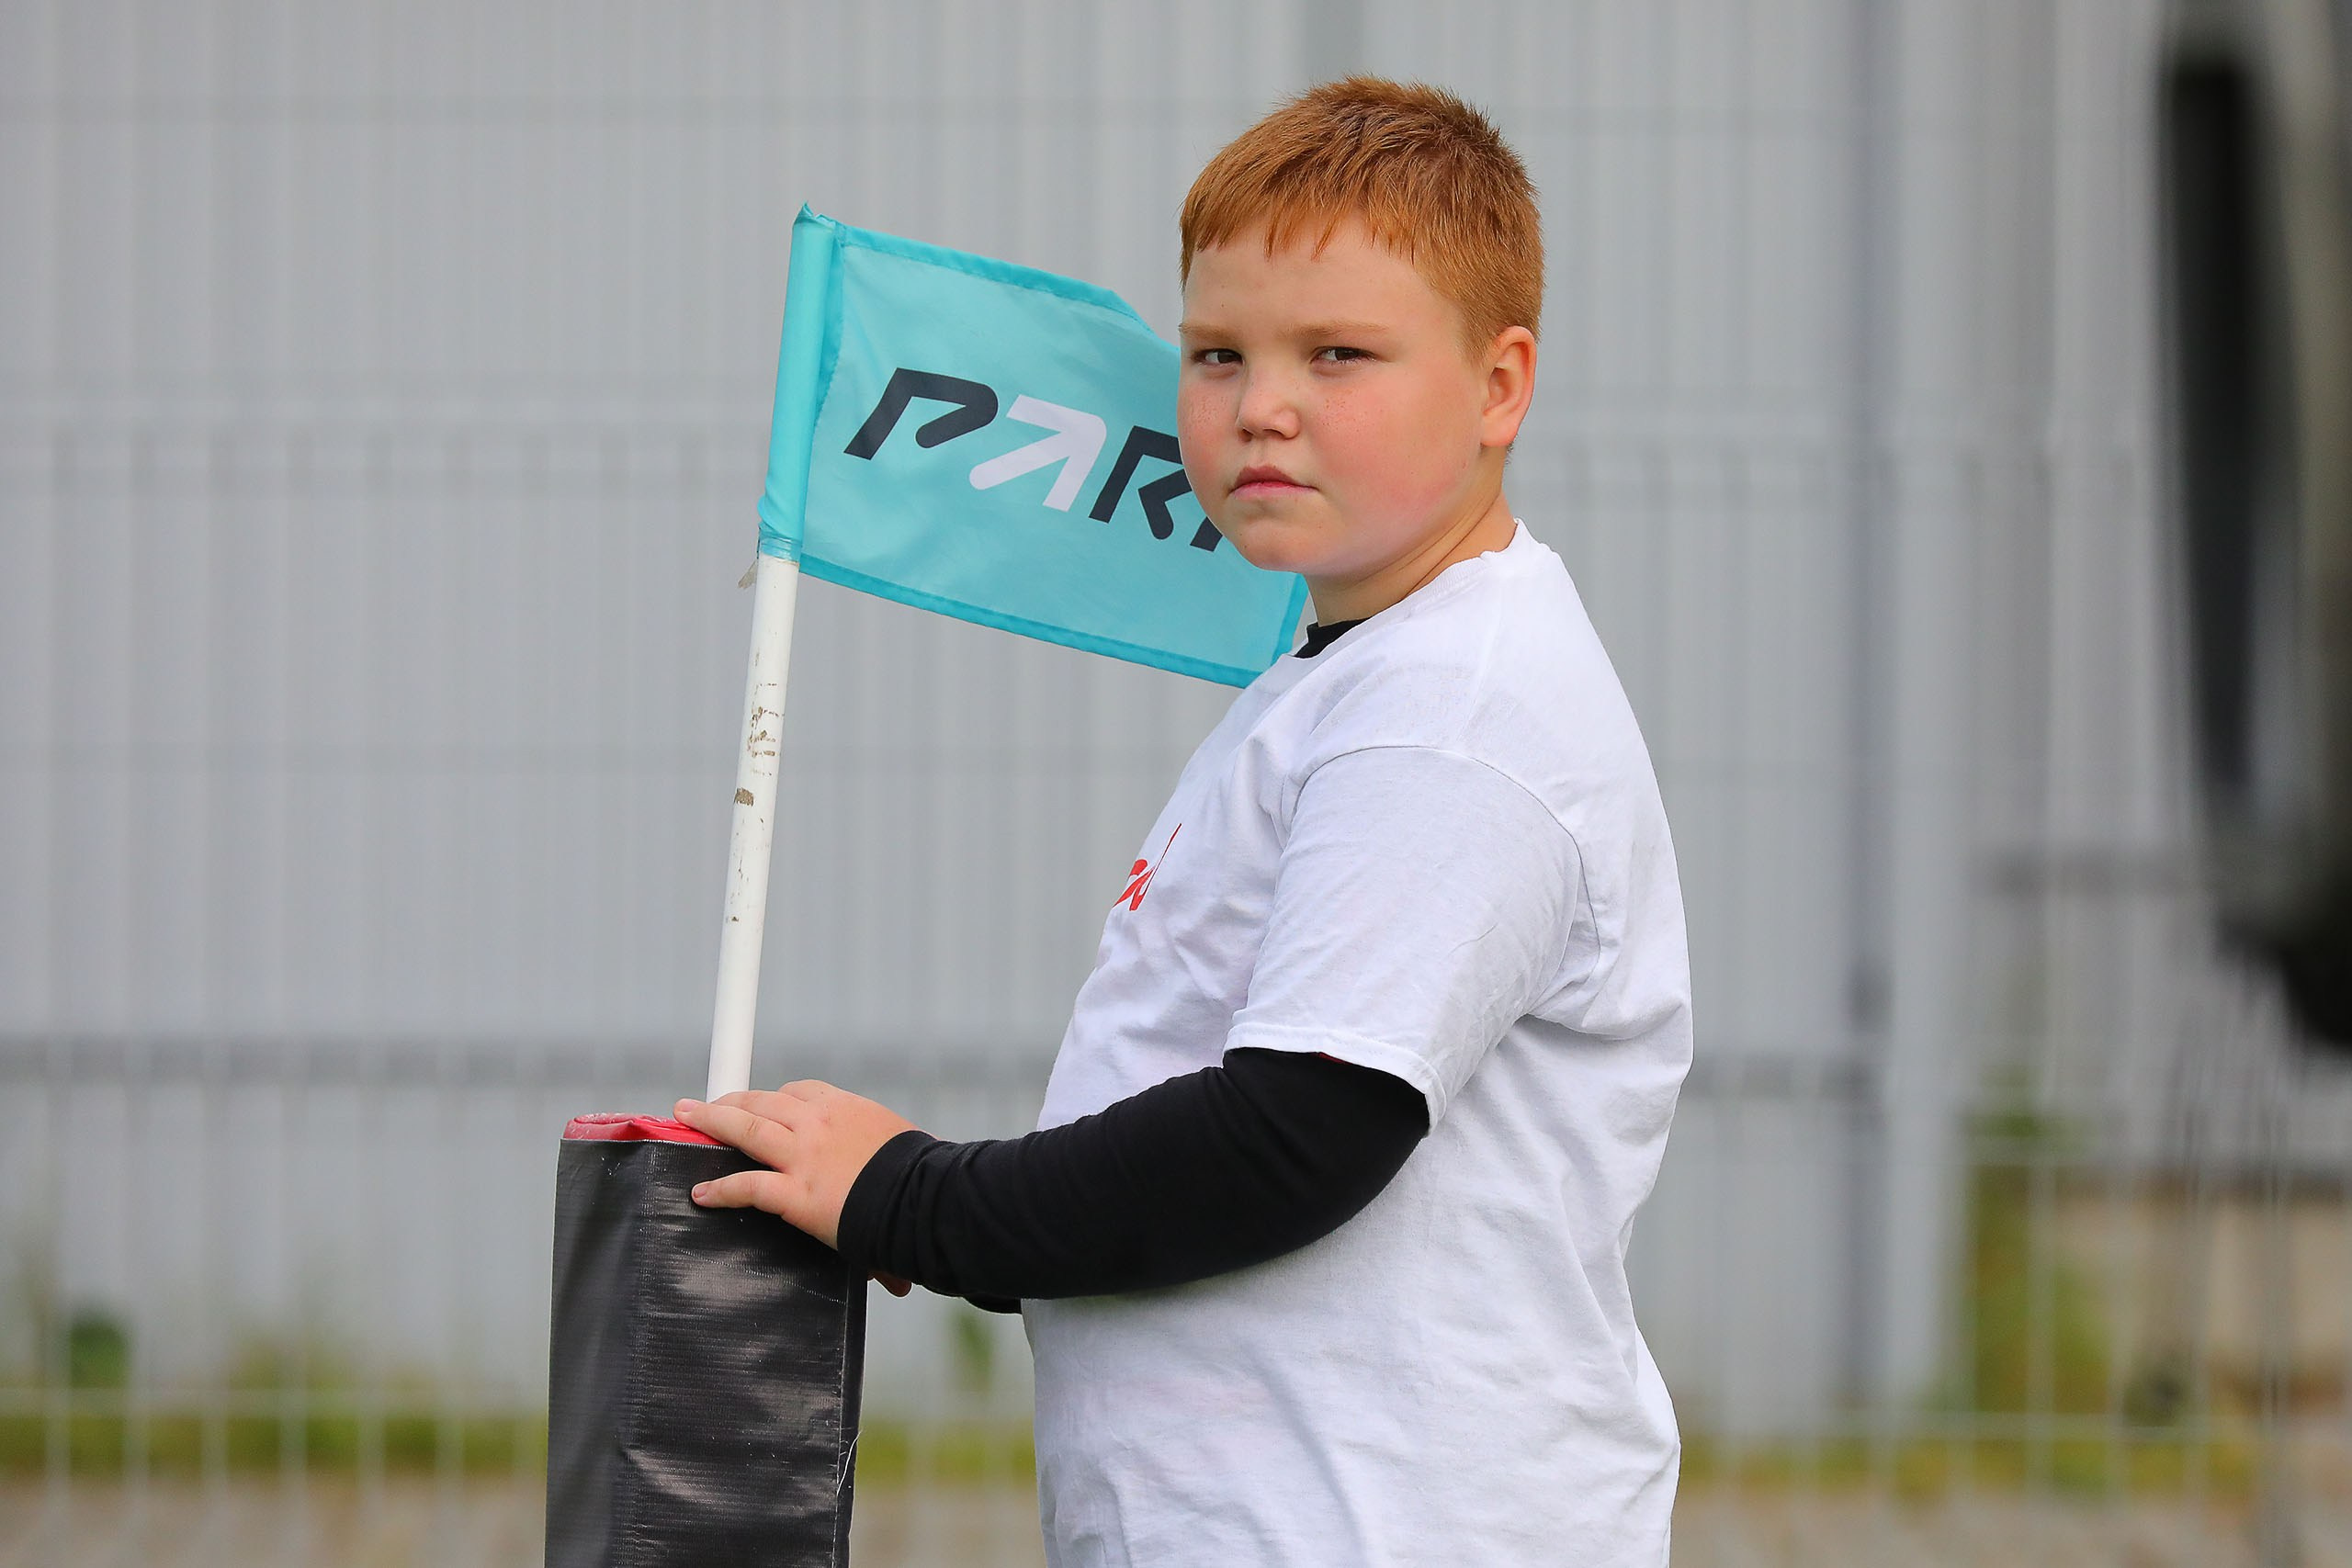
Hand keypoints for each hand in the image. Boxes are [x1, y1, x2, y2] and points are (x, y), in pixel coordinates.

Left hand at [674, 1081, 920, 1249]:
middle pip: (761, 1102)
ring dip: (711, 1122)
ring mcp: (802, 1157)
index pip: (799, 1092)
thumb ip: (877, 1148)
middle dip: (730, 1100)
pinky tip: (702, 1192)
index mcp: (844, 1108)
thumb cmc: (921, 1173)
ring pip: (745, 1130)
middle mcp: (817, 1124)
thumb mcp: (897, 1142)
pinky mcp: (795, 1194)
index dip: (773, 1098)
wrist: (924, 1198)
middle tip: (703, 1105)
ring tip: (688, 1118)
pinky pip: (747, 1186)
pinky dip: (720, 1189)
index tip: (760, 1103)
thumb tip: (880, 1166)